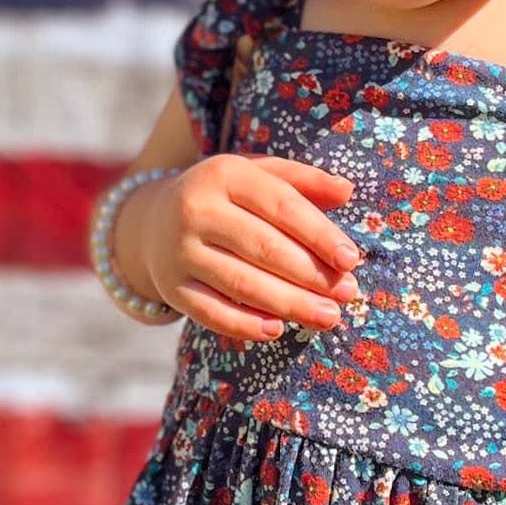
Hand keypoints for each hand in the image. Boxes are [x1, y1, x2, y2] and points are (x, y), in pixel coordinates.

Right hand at [147, 150, 362, 342]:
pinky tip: (277, 330)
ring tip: (328, 317)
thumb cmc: (226, 197)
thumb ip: (303, 181)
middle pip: (264, 248)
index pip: (281, 205)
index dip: (319, 234)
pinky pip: (211, 312)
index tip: (351, 259)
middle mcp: (196, 210)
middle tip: (348, 293)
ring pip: (241, 283)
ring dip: (290, 304)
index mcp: (225, 174)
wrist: (154, 221)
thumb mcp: (258, 174)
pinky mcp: (171, 287)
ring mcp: (180, 251)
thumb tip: (347, 192)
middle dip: (311, 275)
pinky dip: (244, 325)